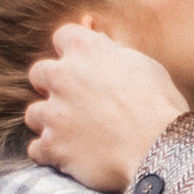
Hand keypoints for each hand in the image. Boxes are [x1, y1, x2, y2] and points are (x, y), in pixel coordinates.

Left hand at [25, 22, 191, 192]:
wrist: (158, 150)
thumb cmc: (160, 107)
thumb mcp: (145, 66)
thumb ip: (114, 52)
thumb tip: (100, 41)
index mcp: (87, 49)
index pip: (63, 36)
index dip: (72, 51)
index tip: (82, 65)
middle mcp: (63, 76)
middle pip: (39, 73)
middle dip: (52, 86)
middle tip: (73, 101)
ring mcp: (53, 112)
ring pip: (34, 113)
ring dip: (49, 122)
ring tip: (73, 134)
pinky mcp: (51, 145)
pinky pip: (36, 149)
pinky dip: (50, 153)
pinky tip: (68, 156)